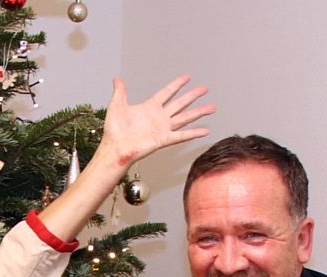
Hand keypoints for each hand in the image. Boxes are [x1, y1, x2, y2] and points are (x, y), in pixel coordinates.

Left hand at [97, 75, 214, 168]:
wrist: (115, 149)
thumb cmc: (114, 132)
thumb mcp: (117, 106)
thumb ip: (120, 92)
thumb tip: (117, 79)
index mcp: (149, 108)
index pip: (167, 93)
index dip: (177, 84)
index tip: (187, 77)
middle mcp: (159, 117)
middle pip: (180, 103)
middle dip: (193, 96)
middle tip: (205, 88)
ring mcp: (163, 128)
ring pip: (185, 117)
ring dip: (199, 112)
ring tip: (212, 107)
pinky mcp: (164, 140)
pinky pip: (182, 136)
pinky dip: (194, 133)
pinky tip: (205, 131)